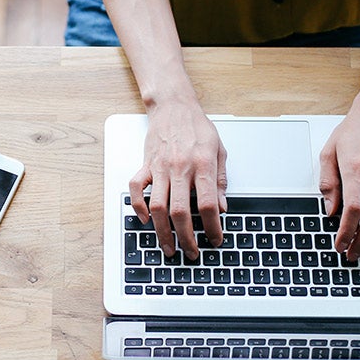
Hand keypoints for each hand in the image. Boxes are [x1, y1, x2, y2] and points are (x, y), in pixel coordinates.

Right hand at [128, 101, 227, 260]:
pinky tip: (146, 219)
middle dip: (186, 238)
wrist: (174, 106)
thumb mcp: (219, 151)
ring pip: (158, 206)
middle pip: (180, 211)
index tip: (216, 239)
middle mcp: (180, 167)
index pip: (207, 204)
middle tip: (191, 252)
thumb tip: (223, 208)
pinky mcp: (146, 165)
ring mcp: (160, 167)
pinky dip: (139, 207)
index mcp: (202, 164)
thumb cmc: (197, 127)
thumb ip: (220, 181)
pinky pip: (136, 189)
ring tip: (169, 247)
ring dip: (162, 232)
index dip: (212, 226)